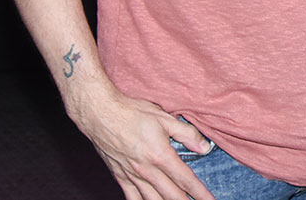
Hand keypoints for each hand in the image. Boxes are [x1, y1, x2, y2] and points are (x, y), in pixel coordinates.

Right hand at [67, 82, 217, 199]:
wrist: (101, 115)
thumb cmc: (133, 113)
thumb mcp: (165, 118)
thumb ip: (186, 133)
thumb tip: (204, 147)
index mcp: (161, 156)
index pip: (186, 179)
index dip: (200, 192)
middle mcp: (147, 170)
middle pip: (172, 195)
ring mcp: (133, 176)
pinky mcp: (120, 177)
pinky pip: (132, 198)